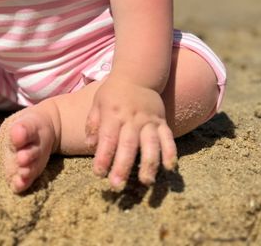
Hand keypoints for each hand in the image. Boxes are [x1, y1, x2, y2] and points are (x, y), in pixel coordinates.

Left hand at [85, 73, 176, 188]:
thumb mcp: (97, 103)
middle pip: (127, 145)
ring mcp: (149, 121)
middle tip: (117, 186)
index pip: (107, 138)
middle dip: (122, 166)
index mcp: (113, 114)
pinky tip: (170, 168)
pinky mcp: (162, 122)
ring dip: (148, 163)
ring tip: (146, 182)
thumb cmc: (113, 93)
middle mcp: (132, 119)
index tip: (99, 173)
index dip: (103, 156)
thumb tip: (90, 145)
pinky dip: (170, 152)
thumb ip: (93, 123)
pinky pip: (168, 138)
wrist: (137, 75)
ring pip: (150, 144)